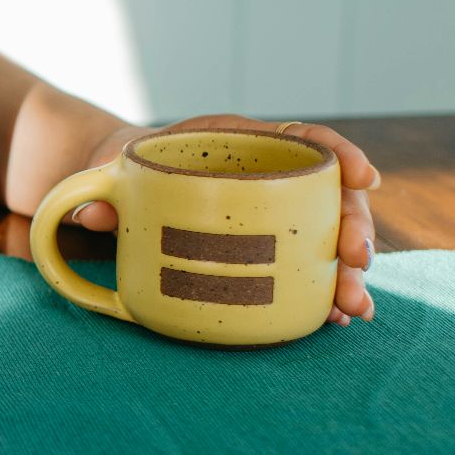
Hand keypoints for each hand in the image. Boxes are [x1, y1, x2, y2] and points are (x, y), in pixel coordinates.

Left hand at [73, 115, 377, 325]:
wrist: (117, 193)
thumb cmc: (120, 174)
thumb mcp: (109, 174)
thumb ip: (98, 191)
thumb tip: (91, 215)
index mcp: (236, 141)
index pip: (302, 136)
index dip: (341, 152)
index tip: (363, 177)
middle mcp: (265, 175)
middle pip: (328, 194)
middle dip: (353, 227)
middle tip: (355, 261)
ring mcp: (273, 214)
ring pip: (325, 236)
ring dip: (348, 272)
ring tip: (353, 307)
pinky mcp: (267, 248)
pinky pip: (306, 266)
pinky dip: (324, 290)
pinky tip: (337, 317)